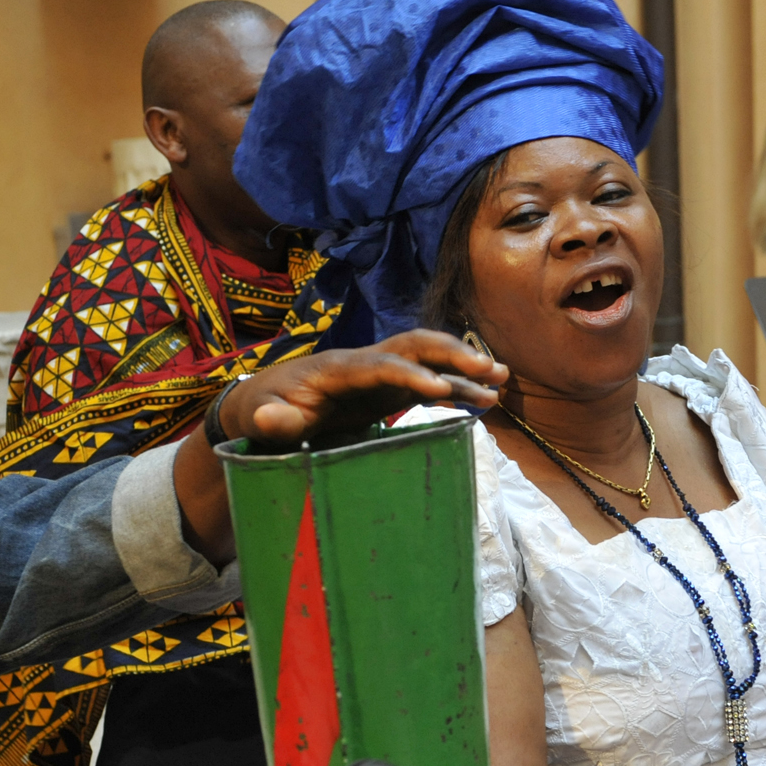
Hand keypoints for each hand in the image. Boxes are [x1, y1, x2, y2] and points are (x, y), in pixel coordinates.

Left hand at [220, 329, 505, 444]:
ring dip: (463, 366)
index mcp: (337, 369)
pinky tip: (486, 400)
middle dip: (452, 353)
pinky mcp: (388, 390)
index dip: (410, 375)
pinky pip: (429, 382)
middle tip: (488, 369)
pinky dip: (457, 389)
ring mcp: (380, 374)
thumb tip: (268, 418)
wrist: (267, 401)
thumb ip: (271, 420)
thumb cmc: (266, 409)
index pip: (379, 366)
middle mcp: (365, 363)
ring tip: (501, 380)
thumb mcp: (263, 418)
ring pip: (428, 359)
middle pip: (414, 346)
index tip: (440, 390)